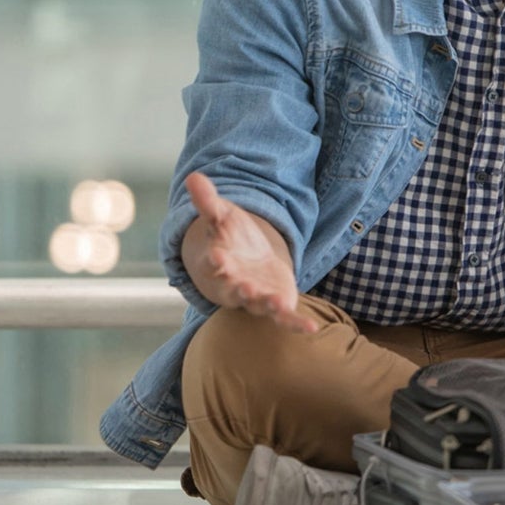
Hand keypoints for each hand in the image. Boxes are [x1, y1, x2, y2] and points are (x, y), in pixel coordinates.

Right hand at [184, 172, 314, 333]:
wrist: (244, 264)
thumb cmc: (229, 241)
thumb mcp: (221, 218)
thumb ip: (208, 202)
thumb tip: (193, 176)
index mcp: (219, 264)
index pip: (214, 264)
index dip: (215, 262)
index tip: (216, 257)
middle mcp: (235, 285)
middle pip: (234, 289)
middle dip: (239, 288)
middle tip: (243, 285)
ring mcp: (256, 297)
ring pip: (259, 305)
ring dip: (266, 305)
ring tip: (275, 303)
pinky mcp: (276, 305)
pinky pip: (285, 318)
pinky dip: (296, 324)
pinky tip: (311, 328)